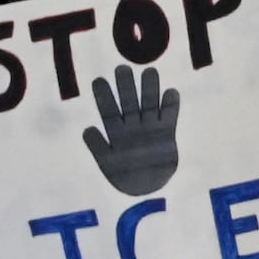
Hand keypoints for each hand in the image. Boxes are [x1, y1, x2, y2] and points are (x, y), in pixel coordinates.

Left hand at [83, 65, 181, 198]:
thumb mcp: (107, 164)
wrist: (147, 189)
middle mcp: (133, 127)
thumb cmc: (125, 177)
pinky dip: (170, 106)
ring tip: (149, 71)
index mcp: (116, 133)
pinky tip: (170, 92)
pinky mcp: (167, 133)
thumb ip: (98, 147)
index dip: (103, 96)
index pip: (108, 110)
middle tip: (122, 68)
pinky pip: (169, 117)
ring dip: (149, 90)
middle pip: (129, 102)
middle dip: (126, 86)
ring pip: (149, 105)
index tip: (98, 80)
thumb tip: (88, 128)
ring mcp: (150, 128)